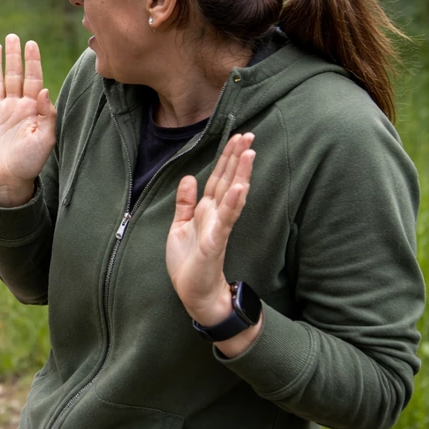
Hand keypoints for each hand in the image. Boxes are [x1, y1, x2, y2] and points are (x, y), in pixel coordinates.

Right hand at [0, 34, 56, 206]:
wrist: (7, 181)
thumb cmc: (29, 163)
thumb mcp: (46, 139)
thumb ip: (47, 114)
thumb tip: (45, 89)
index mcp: (32, 110)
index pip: (33, 79)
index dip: (32, 61)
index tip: (32, 44)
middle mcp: (15, 107)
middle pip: (15, 75)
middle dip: (14, 56)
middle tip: (13, 37)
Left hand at [166, 133, 255, 324]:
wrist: (194, 294)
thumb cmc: (189, 263)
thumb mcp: (179, 227)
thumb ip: (185, 203)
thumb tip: (190, 177)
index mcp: (206, 211)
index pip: (218, 178)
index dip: (226, 158)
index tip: (237, 137)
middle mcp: (215, 215)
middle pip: (228, 180)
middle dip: (237, 158)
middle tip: (249, 134)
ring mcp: (218, 228)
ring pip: (232, 195)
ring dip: (241, 174)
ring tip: (249, 153)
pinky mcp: (216, 242)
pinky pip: (226, 220)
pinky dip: (233, 203)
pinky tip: (240, 188)